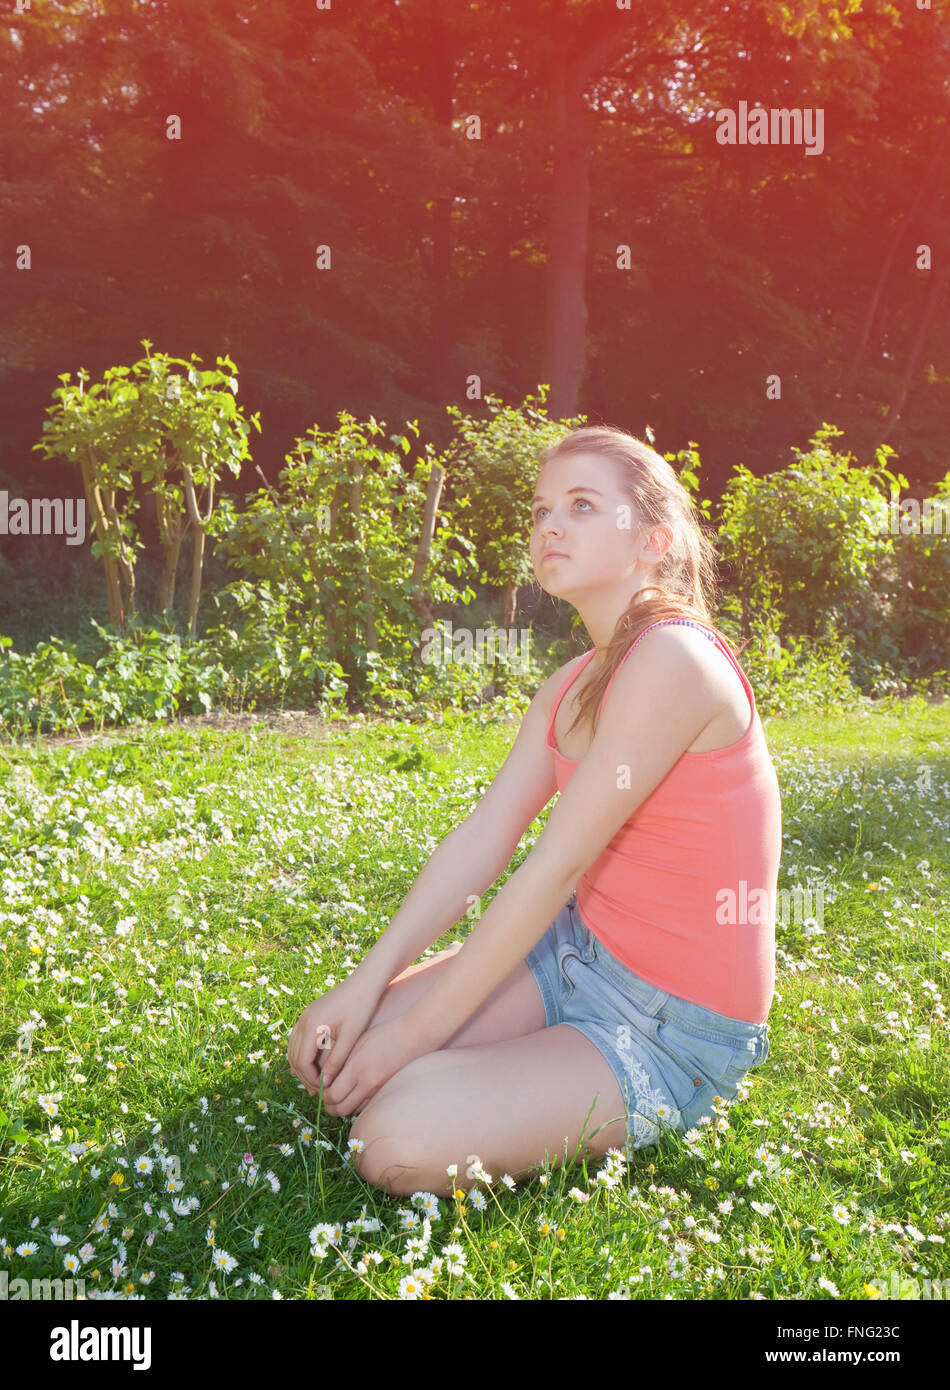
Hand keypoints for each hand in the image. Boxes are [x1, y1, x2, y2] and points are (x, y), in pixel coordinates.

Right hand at [286, 976, 379, 1097]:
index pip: (302, 1062)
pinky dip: (302, 1054)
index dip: (311, 1079)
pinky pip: (298, 1039)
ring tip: (316, 1081)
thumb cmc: (361, 1008)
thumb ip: (337, 1060)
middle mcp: (303, 1021)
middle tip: (318, 1091)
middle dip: (304, 1075)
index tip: (324, 1089)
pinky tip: (314, 1064)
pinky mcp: (309, 1014)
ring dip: (302, 1066)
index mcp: (312, 1026)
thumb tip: (326, 1083)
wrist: (364, 981)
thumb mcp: (351, 1037)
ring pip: (293, 1049)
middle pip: (294, 1057)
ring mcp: (304, 1016)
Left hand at [319, 1016, 424, 1118]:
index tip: (319, 1091)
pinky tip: (352, 1097)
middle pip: (339, 1107)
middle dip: (329, 1107)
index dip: (322, 1097)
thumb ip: (342, 1060)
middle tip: (325, 1100)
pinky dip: (355, 1106)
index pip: (332, 1093)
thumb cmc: (383, 1036)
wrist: (410, 1038)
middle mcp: (365, 1081)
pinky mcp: (383, 1090)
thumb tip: (325, 1077)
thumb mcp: (358, 1043)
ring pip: (351, 1110)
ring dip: (341, 1108)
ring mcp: (376, 1088)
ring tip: (336, 1100)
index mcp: (356, 1066)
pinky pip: (364, 1107)